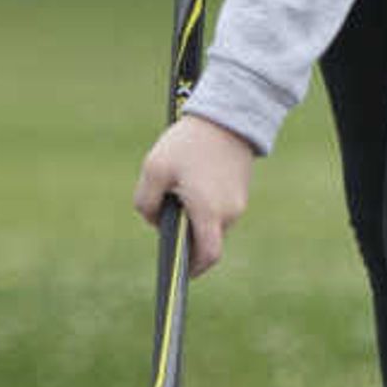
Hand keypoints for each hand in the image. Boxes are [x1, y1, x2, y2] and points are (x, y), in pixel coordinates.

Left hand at [134, 112, 256, 273]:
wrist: (227, 114)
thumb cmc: (188, 143)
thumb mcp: (154, 170)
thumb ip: (146, 202)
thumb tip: (155, 221)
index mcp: (208, 212)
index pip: (206, 256)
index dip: (192, 268)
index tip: (179, 273)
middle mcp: (228, 212)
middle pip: (207, 240)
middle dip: (187, 236)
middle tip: (167, 216)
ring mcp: (238, 202)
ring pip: (212, 223)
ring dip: (194, 217)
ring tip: (177, 191)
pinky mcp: (240, 190)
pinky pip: (219, 207)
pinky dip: (204, 204)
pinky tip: (191, 182)